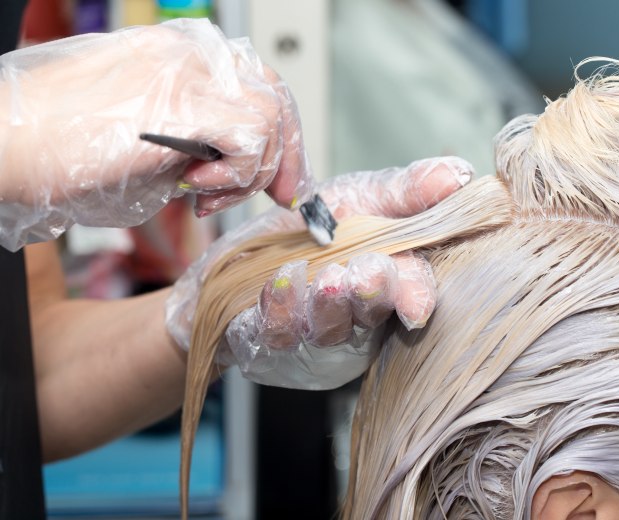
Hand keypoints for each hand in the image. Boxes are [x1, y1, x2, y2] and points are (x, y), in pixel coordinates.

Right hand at [0, 19, 310, 250]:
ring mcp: (188, 74)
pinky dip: (236, 174)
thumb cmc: (64, 147)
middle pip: (276, 96)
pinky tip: (197, 188)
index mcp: (181, 56)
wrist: (11, 143)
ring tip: (208, 195)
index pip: (258, 84)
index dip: (280, 134)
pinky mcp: (182, 103)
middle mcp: (191, 55)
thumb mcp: (146, 138)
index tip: (281, 176)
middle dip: (286, 155)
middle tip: (278, 194)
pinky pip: (250, 138)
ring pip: (270, 119)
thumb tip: (229, 167)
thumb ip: (193, 141)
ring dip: (250, 173)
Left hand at [166, 157, 472, 388]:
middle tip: (366, 273)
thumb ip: (407, 190)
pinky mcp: (271, 342)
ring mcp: (315, 334)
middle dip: (372, 295)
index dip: (416, 296)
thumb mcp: (361, 197)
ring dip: (328, 305)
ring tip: (325, 278)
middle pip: (371, 314)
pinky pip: (276, 334)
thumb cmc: (316, 228)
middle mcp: (357, 315)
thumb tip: (458, 175)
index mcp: (388, 280)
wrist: (245, 253)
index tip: (416, 304)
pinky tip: (279, 281)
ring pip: (327, 330)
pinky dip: (279, 309)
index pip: (412, 292)